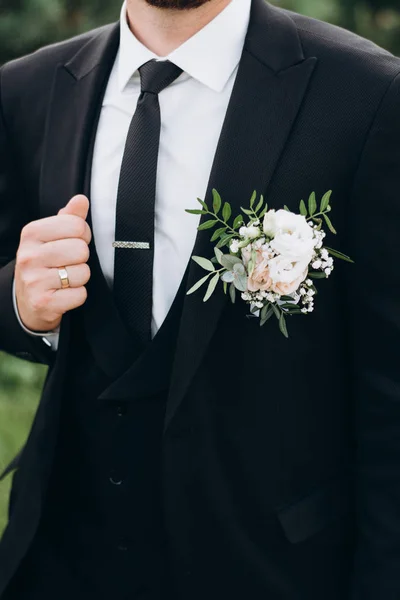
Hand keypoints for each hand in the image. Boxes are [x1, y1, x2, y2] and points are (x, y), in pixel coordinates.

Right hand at [15, 195, 91, 332]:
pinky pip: (80, 294)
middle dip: (81, 258)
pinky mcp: (44, 303)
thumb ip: (68, 217)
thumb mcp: (51, 237)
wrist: (27, 301)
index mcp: (31, 233)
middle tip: (68, 263)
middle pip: (82, 250)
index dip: (83, 235)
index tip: (72, 242)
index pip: (77, 225)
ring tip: (64, 279)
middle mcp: (29, 256)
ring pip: (83, 272)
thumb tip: (81, 199)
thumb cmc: (44, 264)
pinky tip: (64, 293)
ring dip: (80, 278)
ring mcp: (34, 281)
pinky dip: (77, 295)